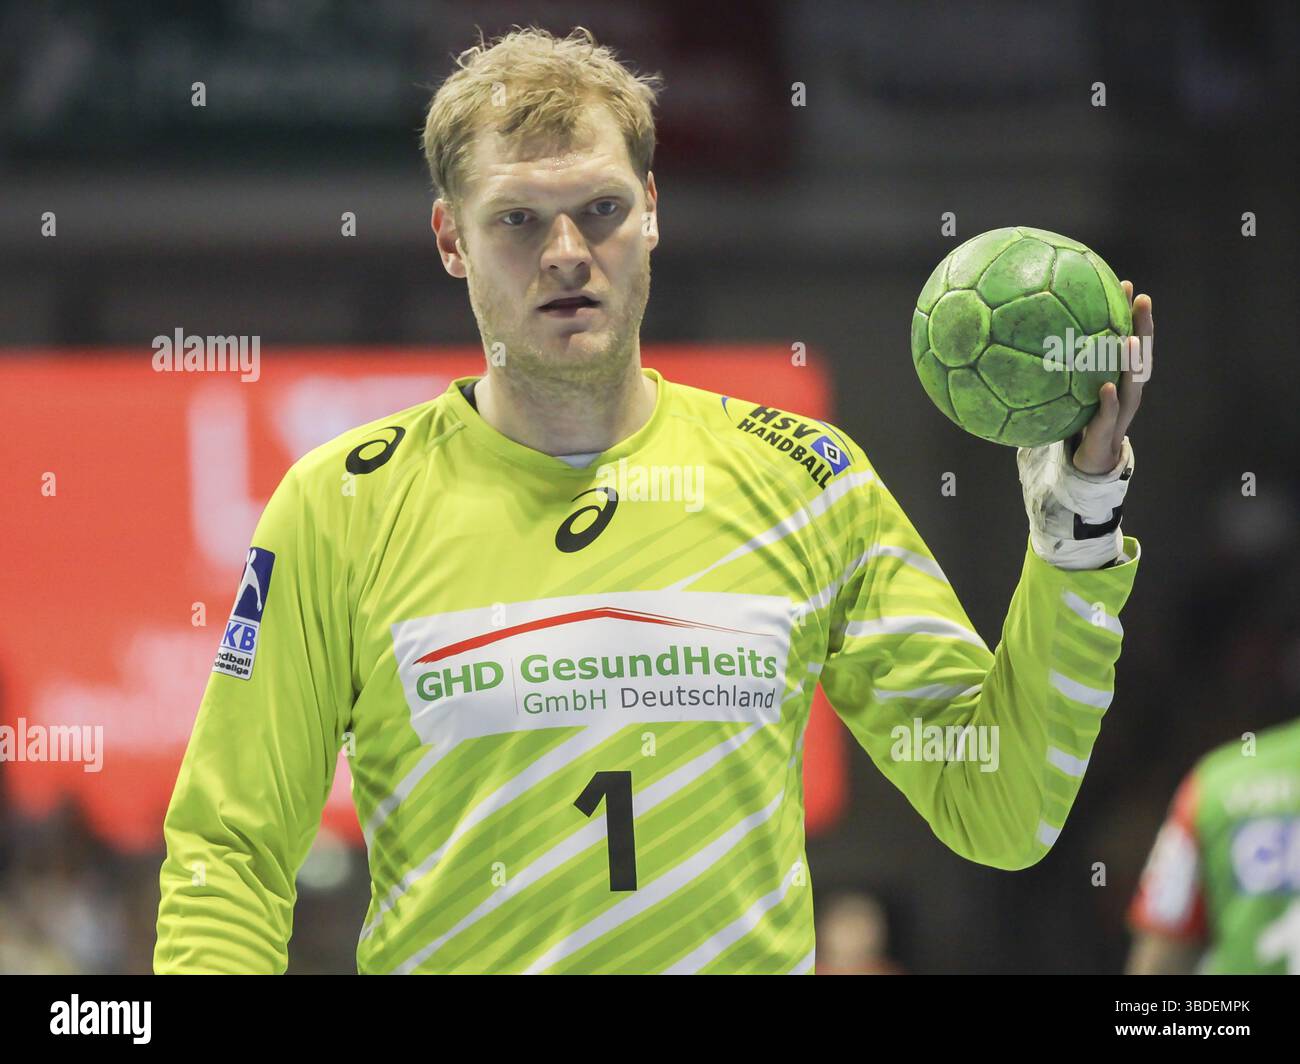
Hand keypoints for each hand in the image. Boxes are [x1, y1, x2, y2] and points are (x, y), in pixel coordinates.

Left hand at [1071, 280, 1151, 474]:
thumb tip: (1037, 330)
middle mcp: (1126, 388)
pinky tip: (1106, 387)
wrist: (1089, 458)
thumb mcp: (1072, 387)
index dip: (1130, 312)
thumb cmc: (1081, 416)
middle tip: (1141, 298)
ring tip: (1130, 338)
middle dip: (1142, 325)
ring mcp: (1122, 409)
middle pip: (1140, 353)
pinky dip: (1110, 400)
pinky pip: (1110, 413)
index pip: (1128, 338)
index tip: (1127, 283)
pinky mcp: (1109, 430)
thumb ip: (1065, 362)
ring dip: (1132, 360)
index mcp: (1119, 375)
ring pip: (1133, 381)